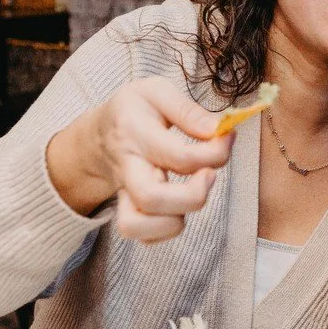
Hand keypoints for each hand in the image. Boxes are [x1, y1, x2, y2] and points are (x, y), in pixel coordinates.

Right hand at [47, 77, 233, 241]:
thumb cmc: (135, 110)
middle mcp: (128, 167)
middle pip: (150, 198)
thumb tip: (218, 130)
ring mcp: (126, 193)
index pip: (179, 156)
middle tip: (210, 175)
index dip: (216, 151)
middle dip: (193, 195)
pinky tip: (181, 208)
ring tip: (194, 194)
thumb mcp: (156, 91)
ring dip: (174, 220)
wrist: (100, 132)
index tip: (227, 137)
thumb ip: (188, 110)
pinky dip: (165, 232)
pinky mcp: (130, 210)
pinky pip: (142, 237)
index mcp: (135, 133)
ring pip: (135, 226)